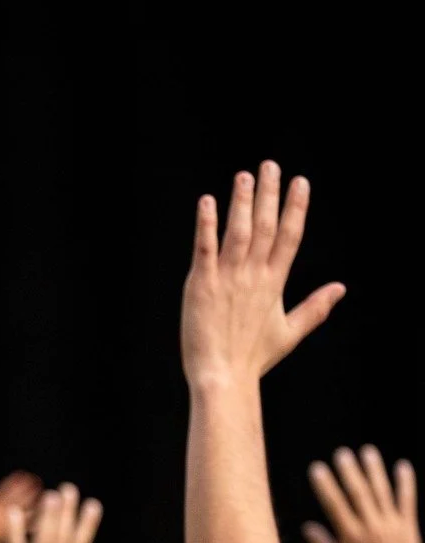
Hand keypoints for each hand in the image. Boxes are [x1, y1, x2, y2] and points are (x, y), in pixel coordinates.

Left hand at [181, 162, 344, 387]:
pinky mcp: (201, 284)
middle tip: (270, 165)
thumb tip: (342, 288)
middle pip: (265, 226)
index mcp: (275, 283)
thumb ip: (315, 307)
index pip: (290, 236)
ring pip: (238, 231)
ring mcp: (228, 278)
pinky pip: (205, 248)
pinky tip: (208, 202)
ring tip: (245, 175)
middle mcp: (254, 275)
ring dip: (242, 201)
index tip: (300, 182)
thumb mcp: (290, 332)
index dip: (295, 208)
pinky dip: (207, 225)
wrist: (223, 377)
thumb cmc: (252, 358)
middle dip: (269, 194)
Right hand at [306, 446, 424, 542]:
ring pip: (382, 492)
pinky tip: (402, 466)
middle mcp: (372, 528)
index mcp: (351, 538)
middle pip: (359, 494)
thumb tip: (308, 527)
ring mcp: (391, 526)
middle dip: (349, 472)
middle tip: (341, 453)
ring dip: (374, 470)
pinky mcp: (408, 527)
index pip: (335, 505)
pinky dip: (405, 483)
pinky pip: (407, 500)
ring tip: (367, 452)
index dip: (326, 485)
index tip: (318, 468)